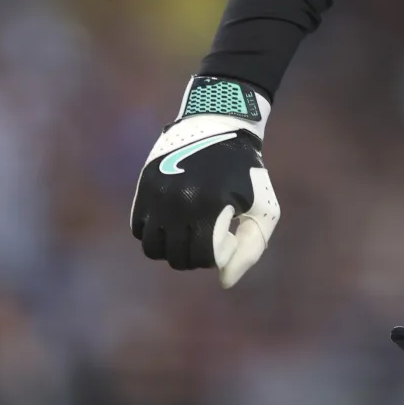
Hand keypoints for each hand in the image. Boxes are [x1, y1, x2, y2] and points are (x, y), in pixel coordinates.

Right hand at [130, 76, 278, 287]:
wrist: (219, 123)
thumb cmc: (248, 171)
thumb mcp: (264, 206)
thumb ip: (251, 248)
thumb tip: (224, 281)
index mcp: (210, 206)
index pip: (204, 257)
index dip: (221, 254)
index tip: (230, 233)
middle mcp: (178, 202)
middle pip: (178, 258)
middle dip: (198, 255)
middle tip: (213, 233)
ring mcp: (156, 195)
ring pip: (154, 249)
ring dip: (173, 249)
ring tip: (192, 230)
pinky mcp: (143, 188)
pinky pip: (139, 230)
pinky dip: (156, 233)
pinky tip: (176, 219)